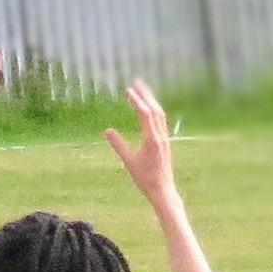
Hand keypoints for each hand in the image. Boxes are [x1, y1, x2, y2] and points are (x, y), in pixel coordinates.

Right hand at [104, 80, 176, 195]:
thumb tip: (107, 130)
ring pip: (160, 114)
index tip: (128, 90)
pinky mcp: (165, 141)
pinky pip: (161, 121)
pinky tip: (151, 109)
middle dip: (145, 95)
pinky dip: (155, 110)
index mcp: (151, 138)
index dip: (136, 100)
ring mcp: (164, 138)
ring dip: (152, 101)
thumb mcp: (128, 160)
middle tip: (136, 82)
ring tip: (143, 91)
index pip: (144, 114)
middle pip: (154, 109)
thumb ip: (118, 144)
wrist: (162, 189)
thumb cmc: (144, 177)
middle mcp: (160, 135)